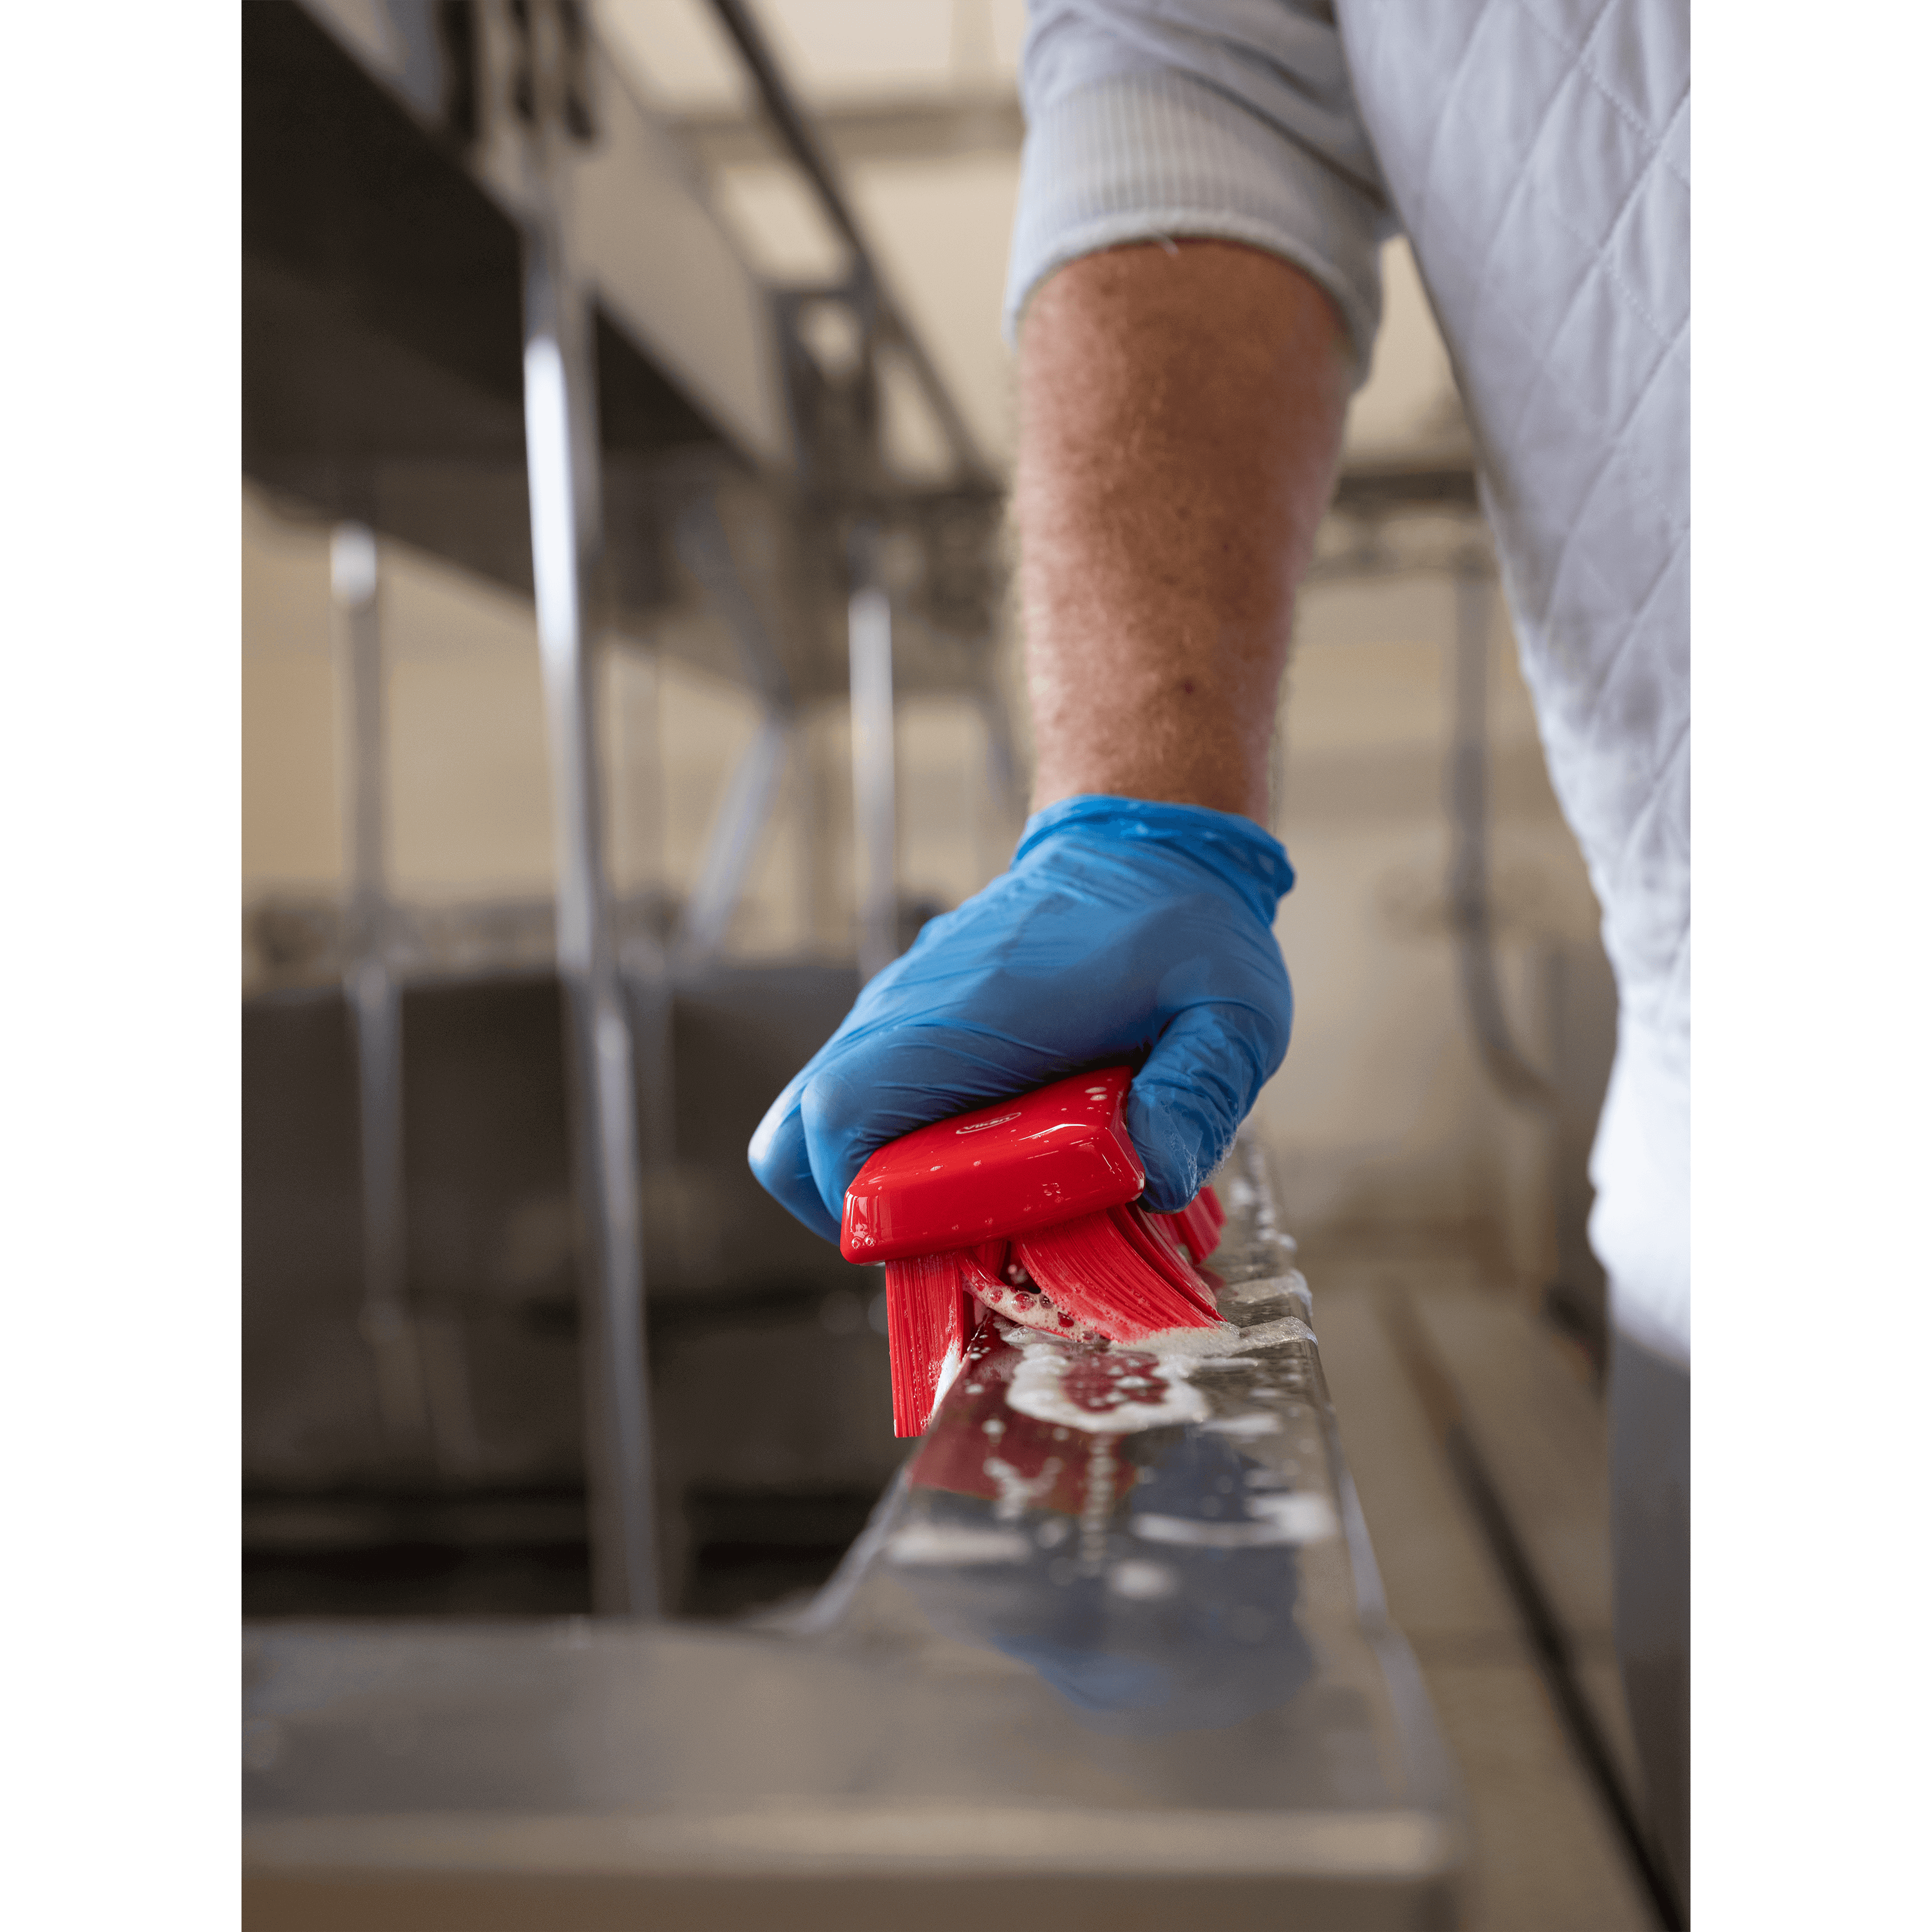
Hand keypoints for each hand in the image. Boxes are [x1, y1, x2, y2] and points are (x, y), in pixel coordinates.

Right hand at [748, 795, 1295, 1240]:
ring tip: (988, 1203)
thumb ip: (1199, 1094)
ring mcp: (900, 1014)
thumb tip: (1155, 1174)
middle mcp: (908, 1010)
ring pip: (824, 1122)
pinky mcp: (913, 1024)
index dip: (866, 1204)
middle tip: (962, 1241)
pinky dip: (903, 1152)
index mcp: (967, 1011)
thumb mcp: (1229, 1012)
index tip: (944, 1241)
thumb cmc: (1183, 926)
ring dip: (886, 1185)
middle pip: (801, 1134)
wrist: (1146, 845)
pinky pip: (866, 1102)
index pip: (837, 1117)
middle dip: (864, 1213)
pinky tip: (996, 1160)